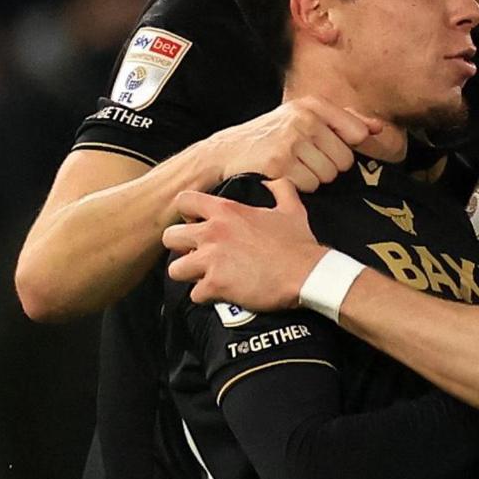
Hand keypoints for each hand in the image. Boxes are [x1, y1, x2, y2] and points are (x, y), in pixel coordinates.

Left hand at [163, 176, 329, 309]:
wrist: (307, 275)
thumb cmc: (299, 243)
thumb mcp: (292, 209)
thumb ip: (280, 189)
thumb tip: (273, 181)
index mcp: (225, 211)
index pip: (184, 201)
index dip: (187, 214)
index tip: (198, 224)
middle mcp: (212, 233)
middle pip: (170, 237)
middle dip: (180, 248)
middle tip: (197, 256)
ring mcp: (211, 260)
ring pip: (175, 269)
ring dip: (189, 275)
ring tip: (204, 278)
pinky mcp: (216, 286)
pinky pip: (196, 294)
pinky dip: (206, 297)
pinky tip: (220, 294)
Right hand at [208, 96, 381, 190]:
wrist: (227, 151)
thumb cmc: (271, 137)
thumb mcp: (304, 119)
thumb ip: (344, 121)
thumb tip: (378, 127)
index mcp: (313, 105)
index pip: (357, 133)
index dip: (346, 147)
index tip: (326, 148)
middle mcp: (304, 119)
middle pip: (344, 160)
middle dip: (328, 166)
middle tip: (303, 160)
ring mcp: (291, 140)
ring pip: (328, 175)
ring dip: (313, 178)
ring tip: (292, 166)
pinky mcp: (280, 163)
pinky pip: (310, 185)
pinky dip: (299, 187)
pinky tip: (283, 175)